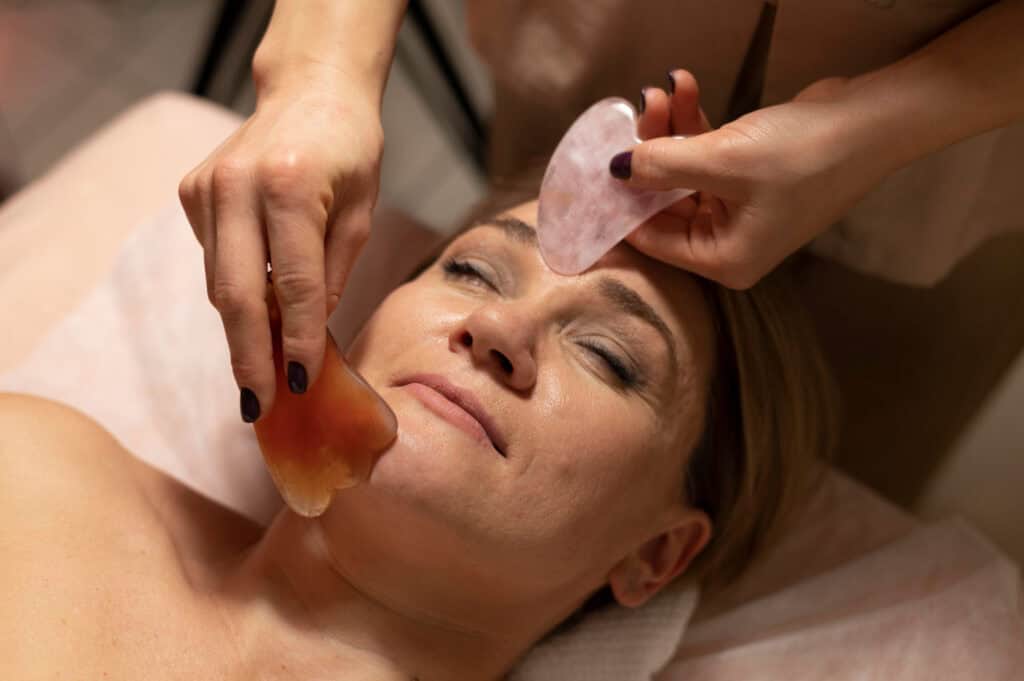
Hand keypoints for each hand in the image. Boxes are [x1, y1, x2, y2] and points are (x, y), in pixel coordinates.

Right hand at [179, 74, 382, 420]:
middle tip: (257, 406)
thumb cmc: (350, 153)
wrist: (311, 91)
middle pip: (234, 294)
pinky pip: (213, 259)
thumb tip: (305, 338)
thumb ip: (331, 275)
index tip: (299, 385)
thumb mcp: (360, 214)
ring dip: (239, 332)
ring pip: (218, 282)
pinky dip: (234, 289)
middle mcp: (238, 185)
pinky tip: (256, 306)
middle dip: (248, 357)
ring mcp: (207, 187)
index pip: (294, 284)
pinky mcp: (191, 191)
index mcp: (291, 187)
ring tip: (258, 376)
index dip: (296, 340)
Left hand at [620, 70, 886, 288]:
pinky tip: (685, 86)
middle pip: (665, 202)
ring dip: (671, 129)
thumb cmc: (803, 155)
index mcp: (723, 260)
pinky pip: (706, 155)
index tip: (592, 169)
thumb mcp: (722, 160)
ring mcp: (740, 209)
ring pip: (683, 172)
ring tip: (661, 89)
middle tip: (636, 109)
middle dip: (648, 153)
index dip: (620, 205)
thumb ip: (661, 166)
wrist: (872, 120)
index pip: (652, 241)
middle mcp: (728, 242)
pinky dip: (695, 124)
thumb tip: (614, 170)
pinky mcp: (749, 176)